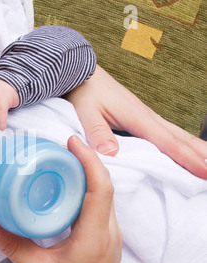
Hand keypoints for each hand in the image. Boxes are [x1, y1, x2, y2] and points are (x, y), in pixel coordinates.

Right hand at [0, 135, 122, 262]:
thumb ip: (10, 246)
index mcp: (93, 236)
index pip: (100, 189)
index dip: (89, 160)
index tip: (72, 142)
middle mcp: (108, 230)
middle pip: (104, 185)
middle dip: (86, 159)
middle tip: (61, 146)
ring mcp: (110, 233)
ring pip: (104, 193)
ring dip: (88, 172)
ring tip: (63, 160)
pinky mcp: (106, 235)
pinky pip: (101, 203)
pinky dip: (87, 188)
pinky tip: (68, 187)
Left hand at [66, 65, 206, 178]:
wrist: (83, 73)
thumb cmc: (86, 93)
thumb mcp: (87, 113)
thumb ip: (98, 132)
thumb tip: (111, 152)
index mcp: (138, 118)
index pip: (167, 142)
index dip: (186, 159)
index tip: (204, 172)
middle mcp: (148, 116)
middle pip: (180, 138)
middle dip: (201, 155)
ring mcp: (146, 116)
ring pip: (177, 134)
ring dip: (196, 147)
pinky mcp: (141, 117)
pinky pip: (167, 132)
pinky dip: (182, 142)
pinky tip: (185, 148)